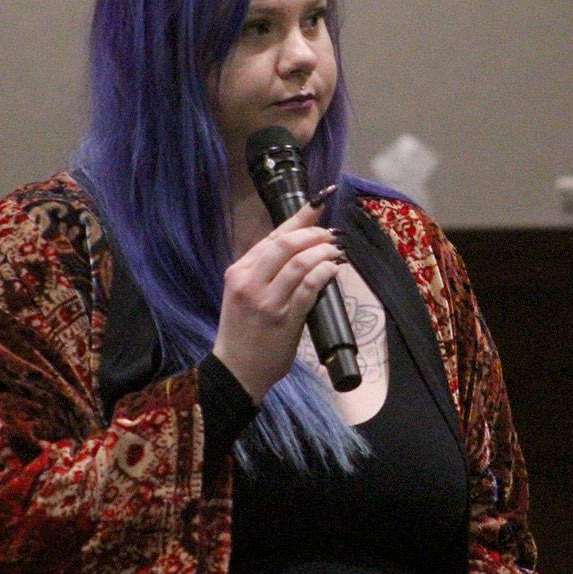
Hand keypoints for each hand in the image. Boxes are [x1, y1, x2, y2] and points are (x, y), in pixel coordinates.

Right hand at [212, 200, 342, 403]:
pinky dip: (324, 273)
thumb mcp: (244, 294)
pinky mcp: (284, 319)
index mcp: (239, 272)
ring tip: (335, 251)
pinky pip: (309, 287)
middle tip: (331, 234)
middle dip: (314, 233)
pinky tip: (333, 269)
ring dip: (323, 252)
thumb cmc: (243, 332)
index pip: (272, 236)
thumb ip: (264, 270)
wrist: (236, 371)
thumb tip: (298, 245)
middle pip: (286, 243)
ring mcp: (267, 301)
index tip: (318, 203)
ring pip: (300, 262)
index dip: (299, 217)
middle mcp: (250, 282)